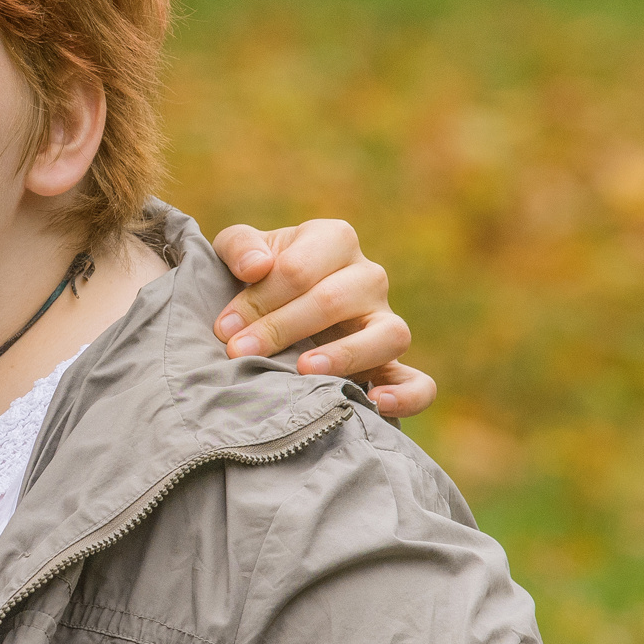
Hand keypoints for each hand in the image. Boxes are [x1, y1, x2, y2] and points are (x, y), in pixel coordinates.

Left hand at [210, 218, 435, 419]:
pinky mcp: (394, 365)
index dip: (259, 300)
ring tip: (303, 370)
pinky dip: (405, 395)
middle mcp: (368, 276)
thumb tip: (257, 266)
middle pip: (333, 300)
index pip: (298, 269)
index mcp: (333, 240)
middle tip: (239, 352)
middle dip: (280, 328)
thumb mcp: (238, 255)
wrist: (270, 316)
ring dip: (344, 355)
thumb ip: (240, 247)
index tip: (224, 329)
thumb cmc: (254, 281)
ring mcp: (386, 321)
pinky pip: (419, 383)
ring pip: (388, 334)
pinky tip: (373, 404)